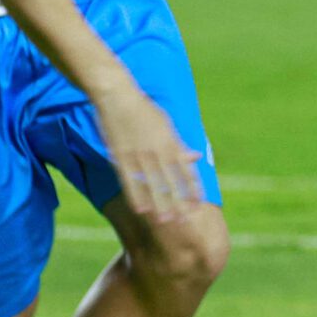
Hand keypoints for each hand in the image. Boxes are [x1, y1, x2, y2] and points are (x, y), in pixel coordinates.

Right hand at [93, 86, 205, 225]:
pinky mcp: (121, 157)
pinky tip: (141, 210)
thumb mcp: (167, 124)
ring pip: (152, 185)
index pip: (186, 171)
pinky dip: (136, 196)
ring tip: (165, 221)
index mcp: (171, 143)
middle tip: (185, 221)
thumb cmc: (143, 109)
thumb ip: (180, 144)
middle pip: (171, 182)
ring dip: (160, 204)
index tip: (199, 205)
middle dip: (179, 202)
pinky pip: (130, 181)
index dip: (192, 189)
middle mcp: (158, 151)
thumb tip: (197, 156)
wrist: (117, 95)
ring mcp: (139, 155)